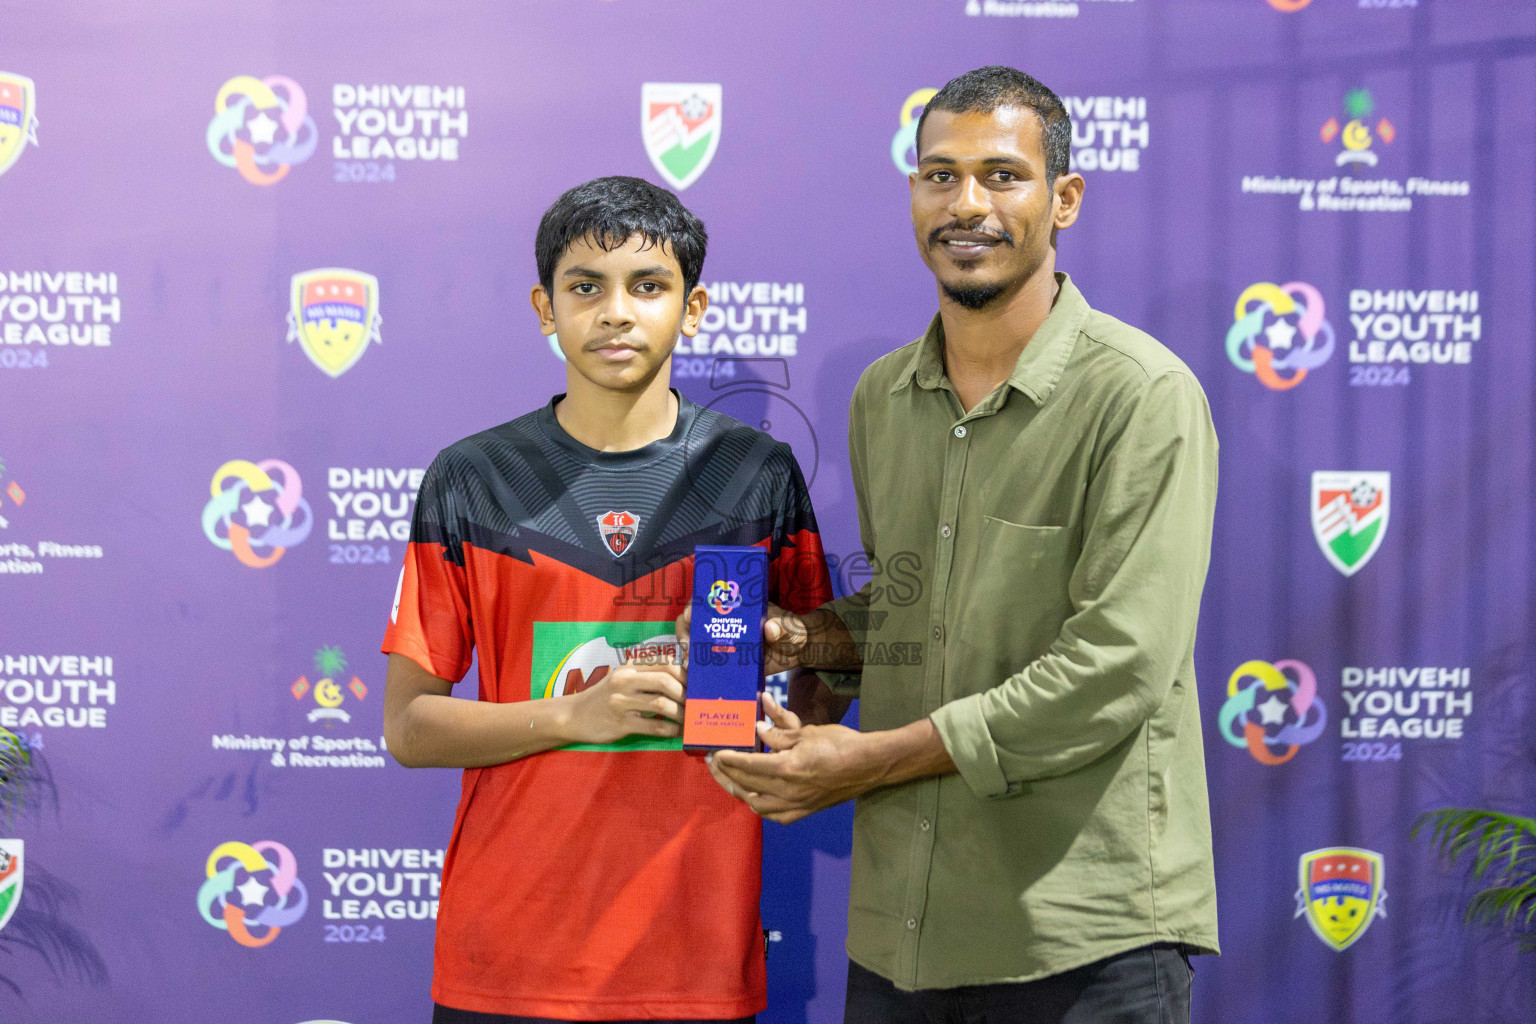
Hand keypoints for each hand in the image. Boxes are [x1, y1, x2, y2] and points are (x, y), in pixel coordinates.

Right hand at [562, 663, 685, 745]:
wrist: (574, 716)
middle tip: (695, 705)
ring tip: (688, 720)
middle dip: (686, 694)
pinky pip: (653, 726)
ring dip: (681, 714)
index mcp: (629, 666)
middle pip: (666, 681)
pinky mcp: (620, 723)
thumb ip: (646, 672)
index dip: (686, 675)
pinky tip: (675, 732)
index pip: (666, 664)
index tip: (696, 687)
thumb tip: (681, 673)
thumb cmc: (604, 696)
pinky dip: (669, 729)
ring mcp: (621, 701)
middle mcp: (625, 680)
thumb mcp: (622, 676)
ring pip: (662, 704)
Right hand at [676, 601, 807, 673]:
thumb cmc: (792, 631)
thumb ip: (782, 627)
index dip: (695, 605)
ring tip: (689, 665)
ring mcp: (725, 643)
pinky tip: (696, 678)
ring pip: (697, 643)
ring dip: (688, 652)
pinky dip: (701, 671)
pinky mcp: (729, 662)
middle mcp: (725, 623)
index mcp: (737, 608)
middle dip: (685, 631)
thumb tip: (770, 629)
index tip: (690, 615)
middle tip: (687, 645)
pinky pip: (709, 665)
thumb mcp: (789, 626)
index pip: (708, 600)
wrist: (798, 652)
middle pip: (694, 622)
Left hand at [706, 691, 880, 823]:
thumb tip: (758, 731)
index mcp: (788, 769)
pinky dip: (761, 808)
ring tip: (729, 780)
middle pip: (748, 786)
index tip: (716, 753)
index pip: (748, 766)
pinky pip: (775, 815)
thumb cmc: (840, 743)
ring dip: (740, 793)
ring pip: (757, 806)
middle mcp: (788, 792)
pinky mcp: (805, 811)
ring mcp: (797, 805)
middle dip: (728, 775)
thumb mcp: (806, 731)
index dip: (729, 760)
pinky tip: (755, 799)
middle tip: (716, 764)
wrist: (869, 765)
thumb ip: (779, 733)